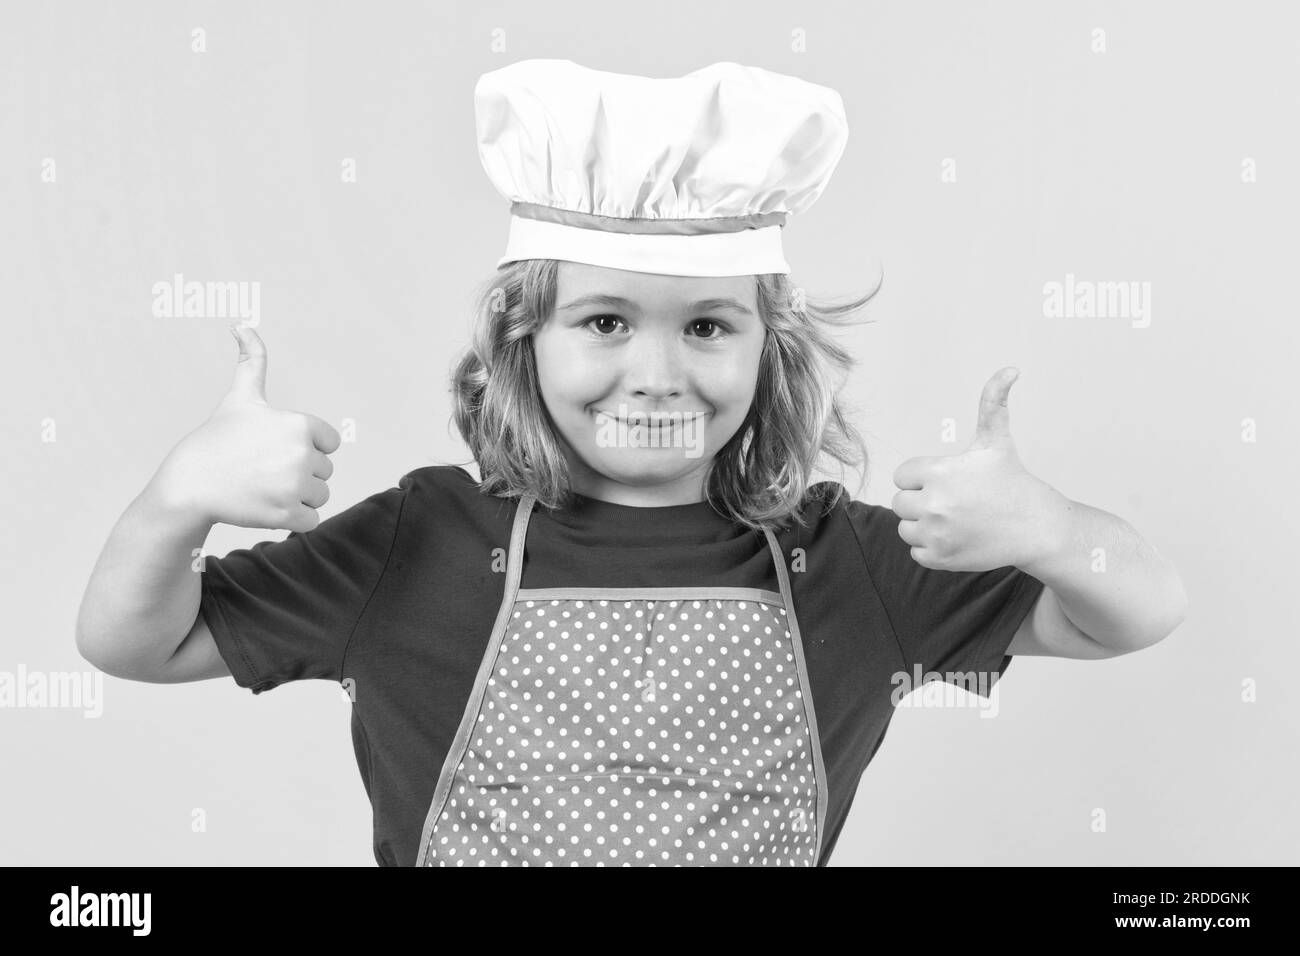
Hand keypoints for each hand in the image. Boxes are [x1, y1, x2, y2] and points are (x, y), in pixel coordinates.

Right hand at [150, 324, 341, 531]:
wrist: (188, 485)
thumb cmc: (217, 439)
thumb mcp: (240, 398)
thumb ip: (252, 360)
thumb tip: (242, 323)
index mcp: (300, 424)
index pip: (330, 443)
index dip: (306, 447)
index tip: (275, 448)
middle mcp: (302, 453)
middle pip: (324, 470)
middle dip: (299, 473)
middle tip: (263, 470)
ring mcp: (294, 486)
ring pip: (320, 496)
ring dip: (297, 496)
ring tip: (264, 487)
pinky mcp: (287, 515)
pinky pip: (312, 520)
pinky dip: (293, 519)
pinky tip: (266, 506)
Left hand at [890, 367, 1064, 571]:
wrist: (1037, 528)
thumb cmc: (1012, 481)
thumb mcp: (997, 440)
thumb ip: (993, 401)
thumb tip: (1010, 369)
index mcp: (939, 472)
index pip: (902, 476)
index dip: (922, 477)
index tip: (947, 480)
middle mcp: (934, 504)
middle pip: (900, 502)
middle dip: (922, 500)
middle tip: (953, 501)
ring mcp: (936, 534)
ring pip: (906, 527)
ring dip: (924, 524)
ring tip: (955, 518)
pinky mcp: (940, 558)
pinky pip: (916, 551)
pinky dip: (931, 547)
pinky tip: (957, 536)